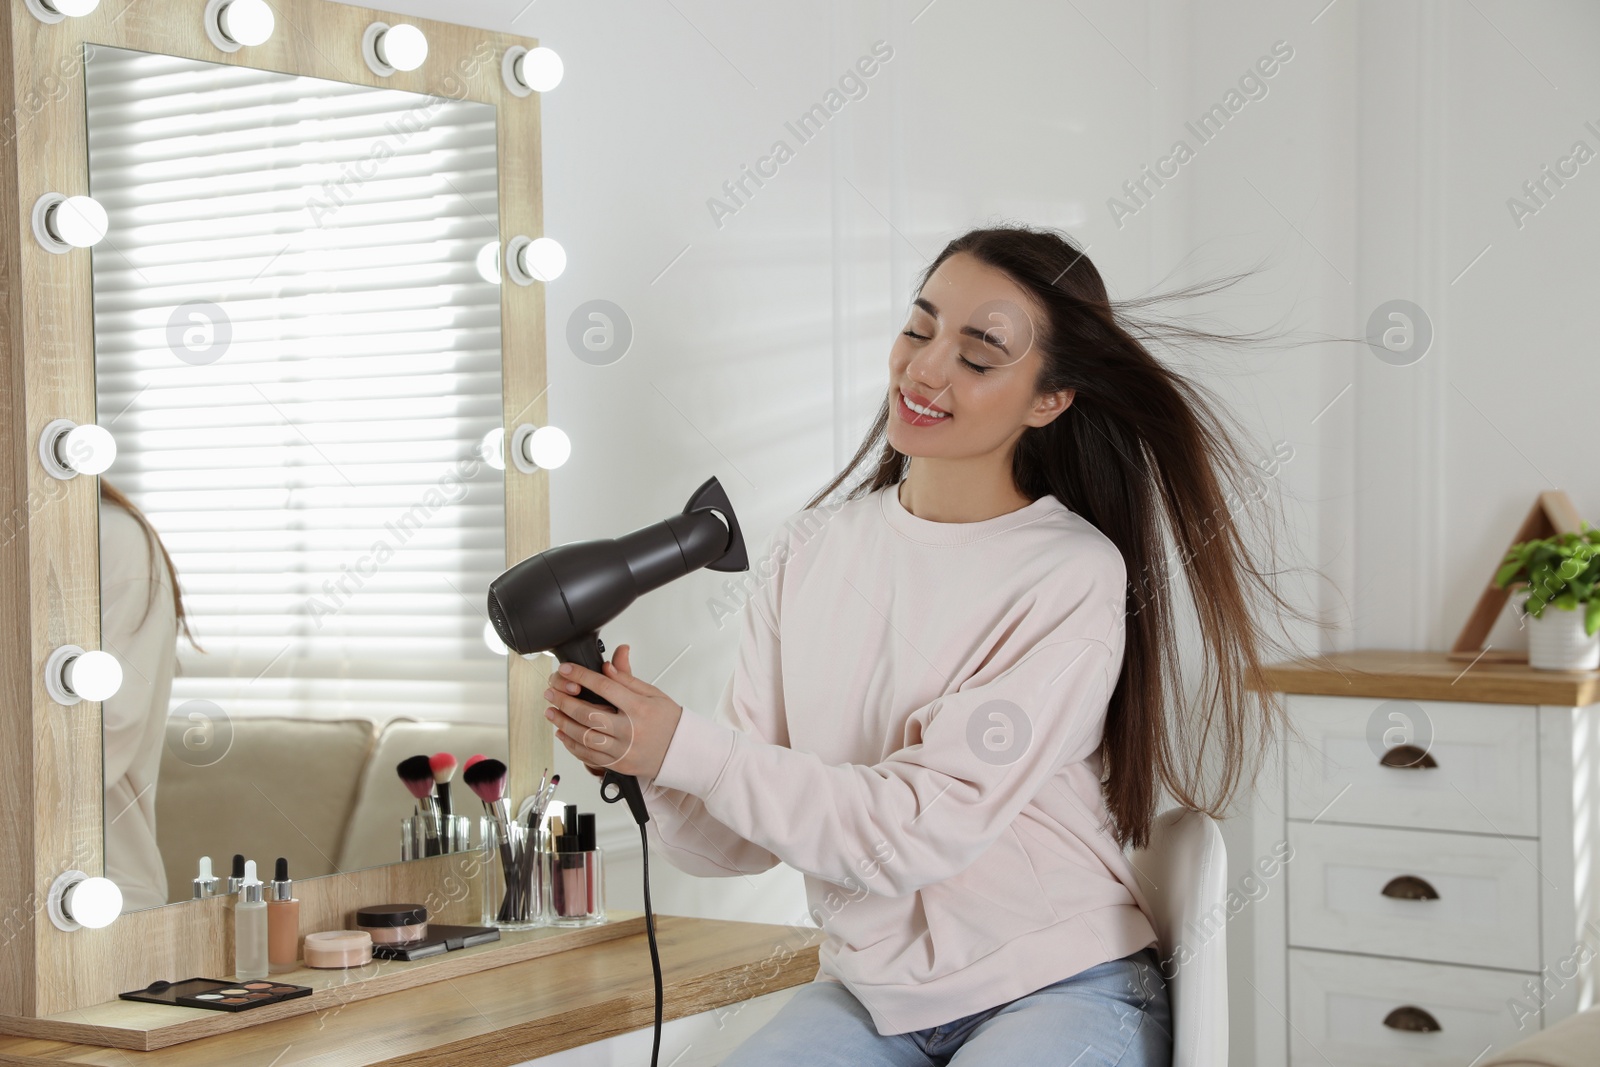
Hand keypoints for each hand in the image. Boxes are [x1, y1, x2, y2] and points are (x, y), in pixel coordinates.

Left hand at [543, 644, 683, 780]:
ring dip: (563, 723)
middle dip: (564, 701)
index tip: (566, 670)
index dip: (581, 676)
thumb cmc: (670, 722)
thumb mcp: (653, 693)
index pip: (604, 687)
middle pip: (588, 714)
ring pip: (584, 737)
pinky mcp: (619, 765)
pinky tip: (563, 734)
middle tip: (551, 692)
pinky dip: (572, 745)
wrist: (684, 753)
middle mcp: (630, 730)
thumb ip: (627, 680)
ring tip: (551, 711)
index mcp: (639, 708)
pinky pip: (589, 756)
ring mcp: (623, 750)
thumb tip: (607, 666)